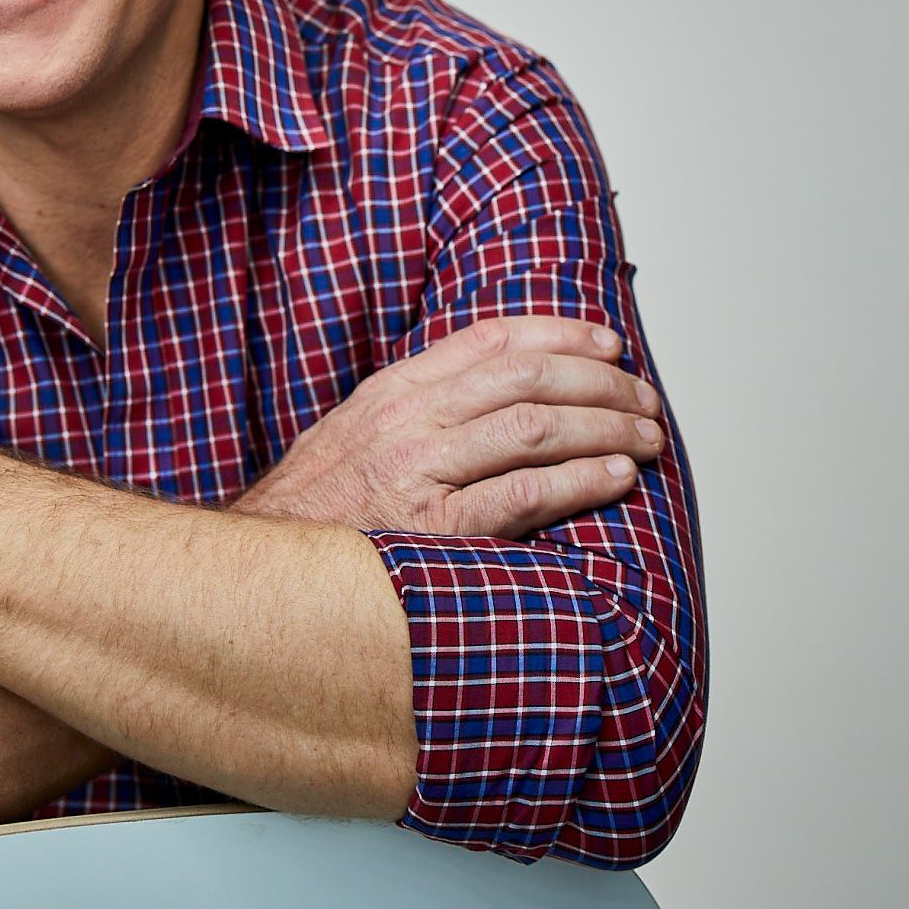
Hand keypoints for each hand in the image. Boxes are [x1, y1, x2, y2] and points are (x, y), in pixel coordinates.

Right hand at [231, 316, 662, 539]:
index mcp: (394, 391)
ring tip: (647, 437)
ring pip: (536, 427)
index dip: (561, 333)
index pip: (492, 339)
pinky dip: (580, 481)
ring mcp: (420, 472)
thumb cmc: (313, 515)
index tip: (608, 343)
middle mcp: (409, 420)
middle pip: (527, 378)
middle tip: (643, 398)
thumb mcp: (356, 436)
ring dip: (606, 427)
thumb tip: (495, 395)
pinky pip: (524, 494)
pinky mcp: (433, 529)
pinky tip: (616, 478)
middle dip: (600, 383)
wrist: (260, 575)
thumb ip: (418, 410)